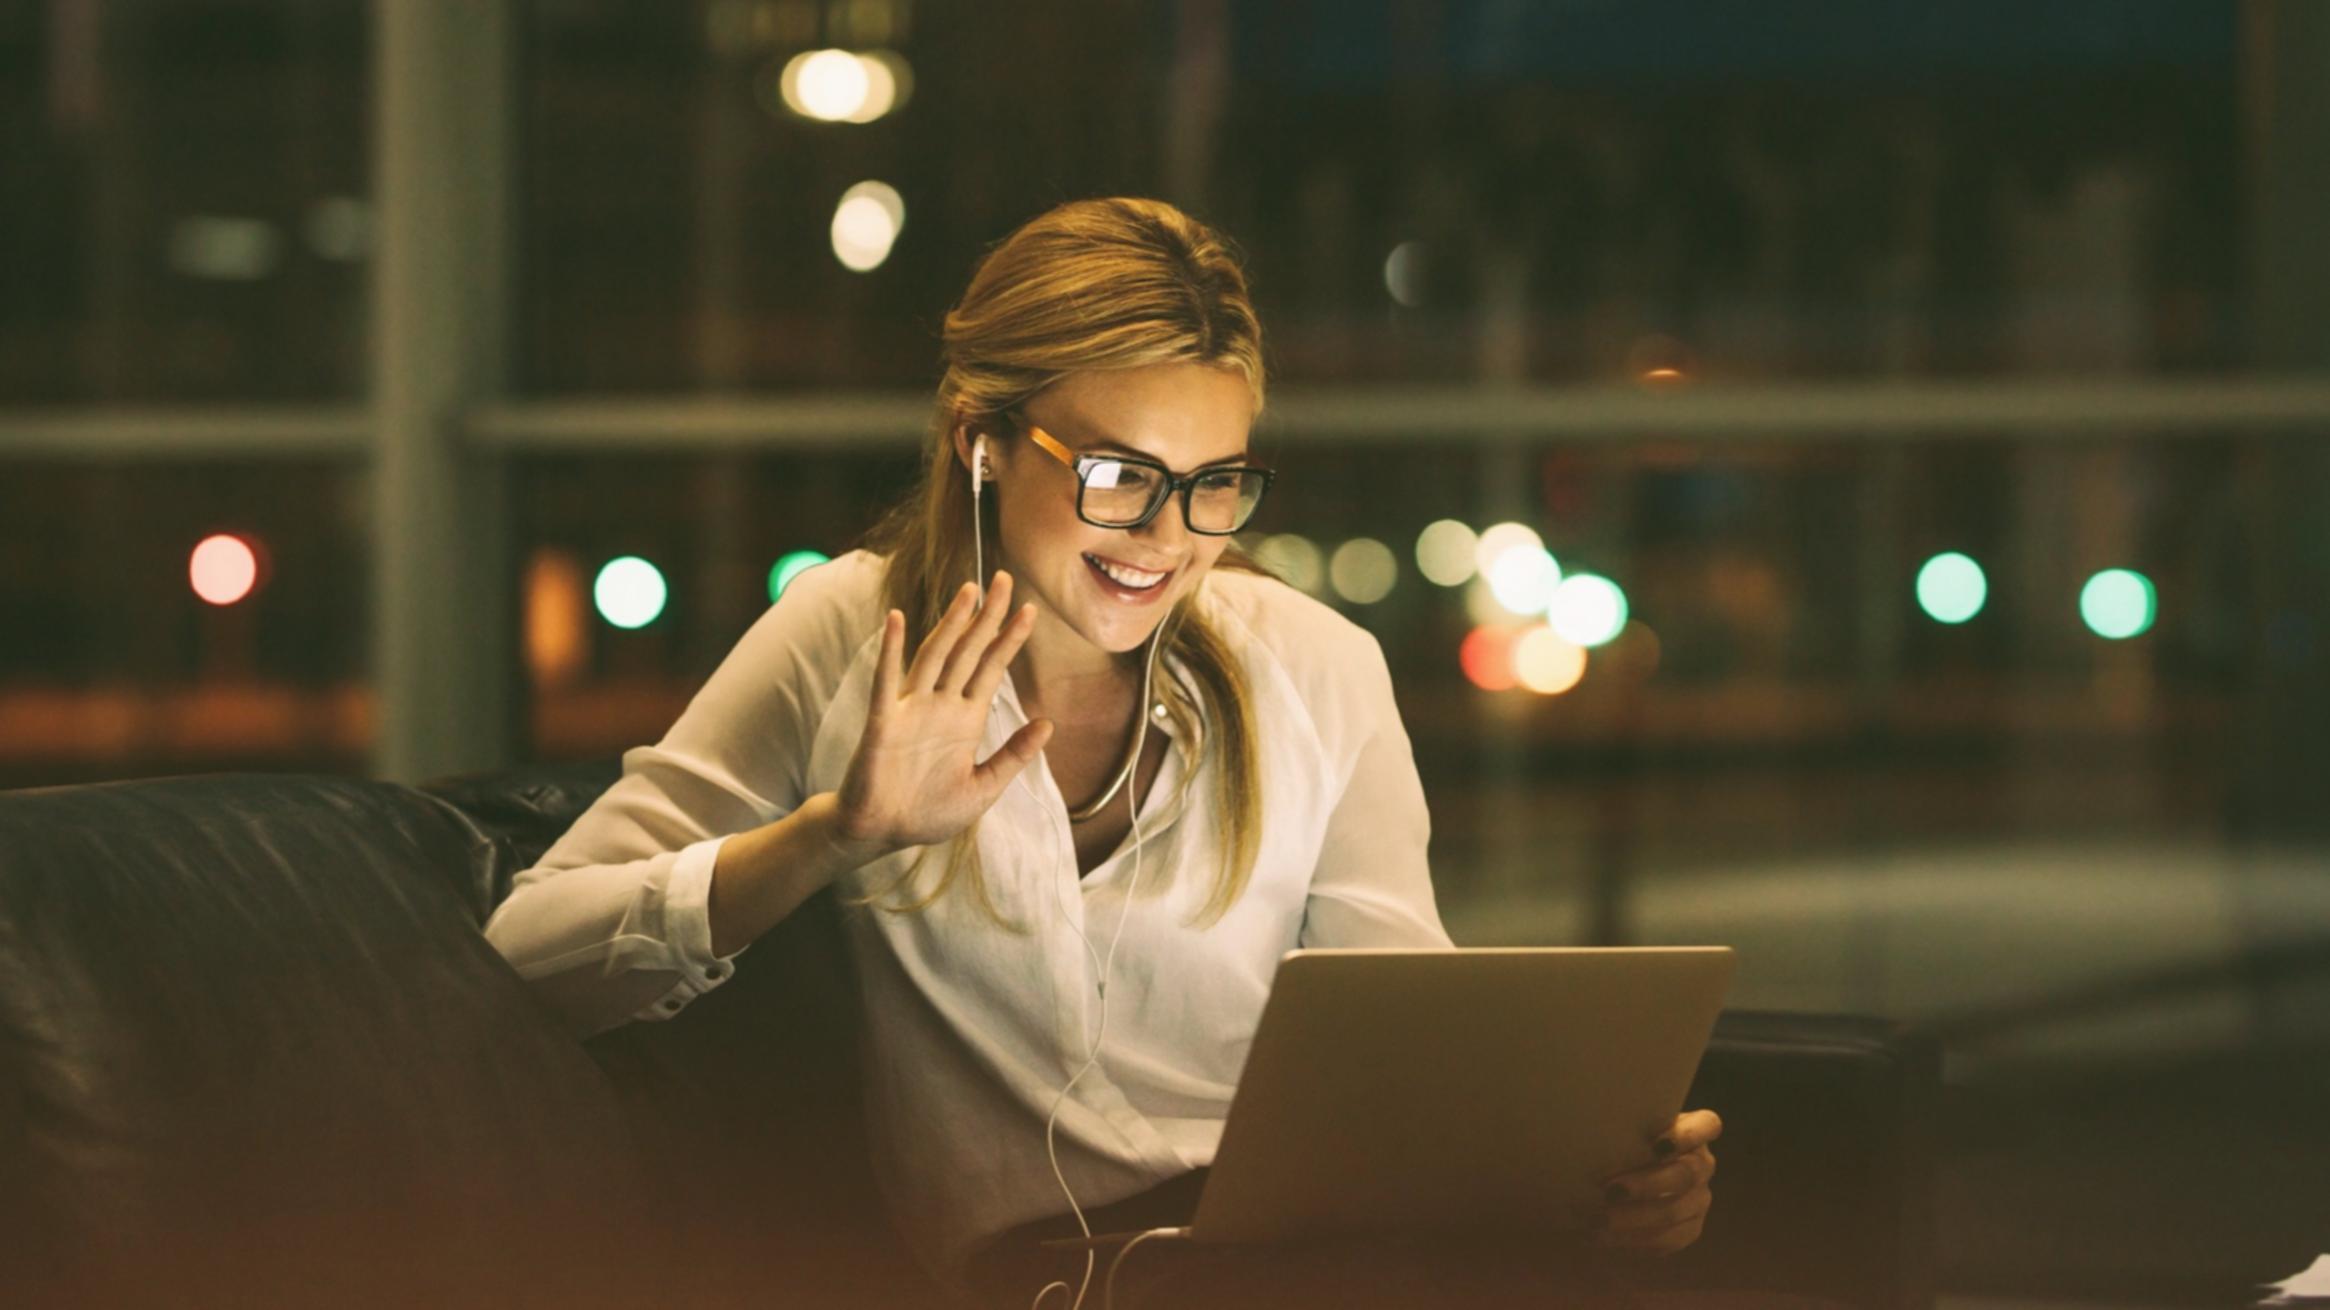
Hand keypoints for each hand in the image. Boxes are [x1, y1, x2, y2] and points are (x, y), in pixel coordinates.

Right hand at [834, 573, 1053, 852]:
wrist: (883, 834)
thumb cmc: (929, 812)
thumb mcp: (984, 787)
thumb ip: (1013, 755)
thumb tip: (1048, 723)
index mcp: (965, 719)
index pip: (992, 668)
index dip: (1010, 639)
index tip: (1030, 609)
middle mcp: (940, 706)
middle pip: (968, 651)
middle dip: (987, 616)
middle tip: (1005, 579)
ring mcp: (911, 710)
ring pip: (935, 656)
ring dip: (951, 623)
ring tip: (969, 591)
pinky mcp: (884, 722)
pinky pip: (887, 681)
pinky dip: (892, 651)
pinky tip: (897, 620)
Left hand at [1591, 1109, 1720, 1257]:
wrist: (1623, 1180)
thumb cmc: (1624, 1143)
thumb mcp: (1626, 1130)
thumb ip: (1625, 1133)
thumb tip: (1596, 1141)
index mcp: (1695, 1130)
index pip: (1708, 1126)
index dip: (1687, 1136)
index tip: (1657, 1145)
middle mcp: (1702, 1164)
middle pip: (1686, 1174)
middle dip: (1646, 1184)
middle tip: (1611, 1190)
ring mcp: (1700, 1198)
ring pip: (1675, 1210)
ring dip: (1635, 1217)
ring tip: (1600, 1218)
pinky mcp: (1690, 1228)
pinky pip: (1668, 1239)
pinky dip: (1633, 1238)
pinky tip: (1605, 1235)